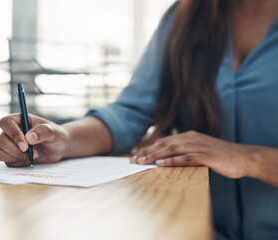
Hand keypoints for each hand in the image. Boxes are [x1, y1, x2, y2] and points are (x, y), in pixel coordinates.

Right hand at [0, 114, 68, 166]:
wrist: (59, 148)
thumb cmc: (56, 135)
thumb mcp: (53, 131)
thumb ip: (43, 131)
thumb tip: (29, 138)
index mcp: (19, 120)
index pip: (6, 123)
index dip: (12, 134)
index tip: (25, 145)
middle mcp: (11, 132)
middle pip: (1, 140)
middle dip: (15, 150)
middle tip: (31, 153)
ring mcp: (10, 145)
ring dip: (14, 157)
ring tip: (31, 156)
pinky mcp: (11, 156)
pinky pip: (5, 162)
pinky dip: (17, 163)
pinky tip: (29, 160)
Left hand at [130, 131, 254, 178]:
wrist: (243, 157)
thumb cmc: (220, 156)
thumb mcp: (199, 152)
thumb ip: (184, 152)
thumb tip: (167, 160)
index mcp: (188, 136)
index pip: (163, 142)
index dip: (148, 148)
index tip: (135, 156)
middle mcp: (190, 138)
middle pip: (163, 144)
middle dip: (146, 152)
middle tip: (132, 160)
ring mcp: (198, 146)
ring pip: (171, 149)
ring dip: (154, 155)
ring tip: (141, 161)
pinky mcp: (205, 155)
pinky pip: (186, 158)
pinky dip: (172, 160)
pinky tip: (161, 163)